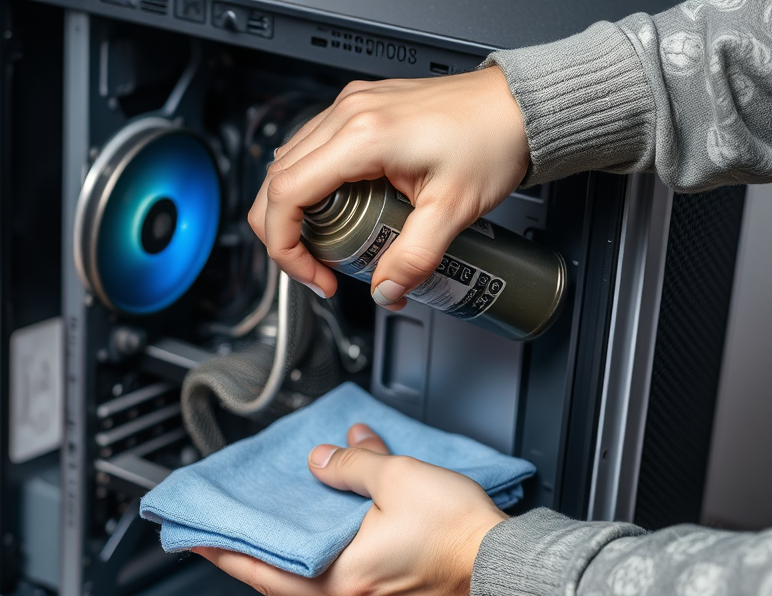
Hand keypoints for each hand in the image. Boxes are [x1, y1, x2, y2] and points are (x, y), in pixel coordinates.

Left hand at [193, 424, 507, 595]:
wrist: (514, 568)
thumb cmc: (463, 534)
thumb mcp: (398, 478)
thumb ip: (353, 463)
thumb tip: (325, 454)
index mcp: (344, 578)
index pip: (265, 570)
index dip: (225, 554)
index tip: (196, 541)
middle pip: (288, 578)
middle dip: (256, 553)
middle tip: (230, 533)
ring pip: (324, 576)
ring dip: (302, 549)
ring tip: (288, 520)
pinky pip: (355, 575)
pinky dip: (338, 552)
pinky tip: (346, 523)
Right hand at [247, 67, 529, 309]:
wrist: (519, 107)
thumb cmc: (492, 139)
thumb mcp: (454, 210)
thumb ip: (415, 258)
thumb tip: (384, 290)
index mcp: (363, 136)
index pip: (285, 194)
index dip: (285, 245)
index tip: (313, 275)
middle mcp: (348, 114)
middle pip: (274, 180)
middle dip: (284, 236)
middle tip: (318, 270)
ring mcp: (350, 107)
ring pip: (287, 165)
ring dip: (294, 213)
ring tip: (331, 246)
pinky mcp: (359, 110)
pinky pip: (311, 151)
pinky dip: (310, 188)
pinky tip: (338, 212)